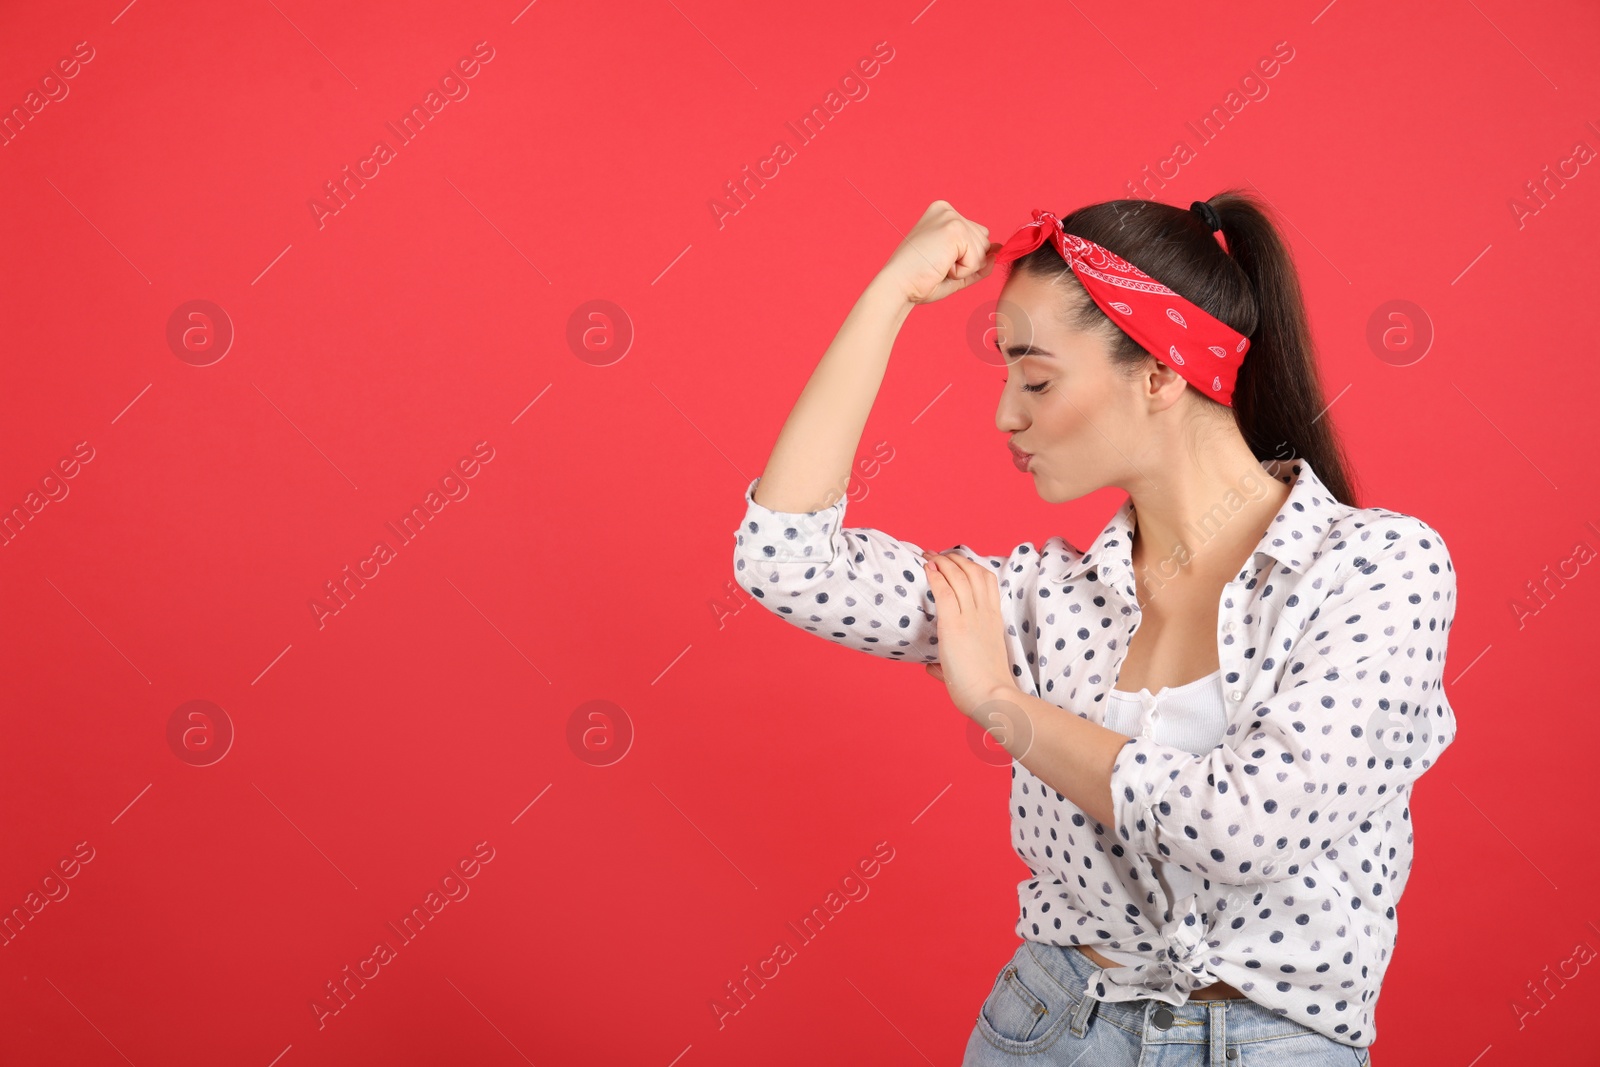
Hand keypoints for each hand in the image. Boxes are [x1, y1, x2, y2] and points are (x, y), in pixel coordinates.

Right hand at [879, 200, 999, 305]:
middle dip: (967, 262)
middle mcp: (946, 210)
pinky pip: (977, 259)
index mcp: (942, 213)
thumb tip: (1000, 250)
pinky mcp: (954, 229)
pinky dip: (961, 271)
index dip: (963, 258)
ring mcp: (951, 217)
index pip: (976, 236)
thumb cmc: (920, 281)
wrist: (897, 287)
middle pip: (984, 241)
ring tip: (937, 265)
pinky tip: (940, 267)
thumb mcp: (955, 269)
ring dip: (964, 268)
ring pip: (983, 251)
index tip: (935, 261)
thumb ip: (979, 260)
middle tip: (936, 265)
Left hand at [920, 548, 1019, 718]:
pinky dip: (935, 575)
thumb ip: (950, 665)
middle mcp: (984, 614)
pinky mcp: (954, 625)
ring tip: (929, 555)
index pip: (987, 581)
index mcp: (993, 621)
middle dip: (954, 558)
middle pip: (972, 571)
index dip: (971, 566)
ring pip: (959, 576)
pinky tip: (927, 569)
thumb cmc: (984, 690)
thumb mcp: (973, 670)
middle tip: (938, 554)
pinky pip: (944, 591)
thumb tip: (932, 668)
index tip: (955, 562)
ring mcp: (970, 618)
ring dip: (942, 561)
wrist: (992, 697)